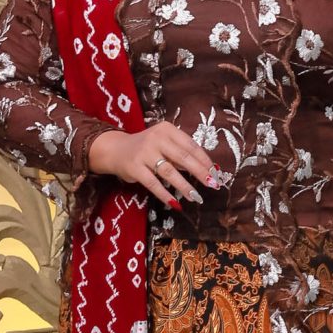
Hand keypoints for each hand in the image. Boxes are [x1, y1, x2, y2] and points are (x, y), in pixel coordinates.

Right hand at [87, 119, 224, 208]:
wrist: (115, 150)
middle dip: (200, 172)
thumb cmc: (147, 148)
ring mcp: (144, 153)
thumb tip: (209, 169)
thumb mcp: (164, 143)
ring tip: (196, 197)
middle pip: (183, 157)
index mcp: (167, 129)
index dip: (205, 160)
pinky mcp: (134, 168)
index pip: (191, 145)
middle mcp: (156, 138)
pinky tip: (175, 203)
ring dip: (184, 186)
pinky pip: (153, 183)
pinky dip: (165, 194)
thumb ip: (181, 153)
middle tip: (213, 184)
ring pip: (169, 172)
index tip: (216, 173)